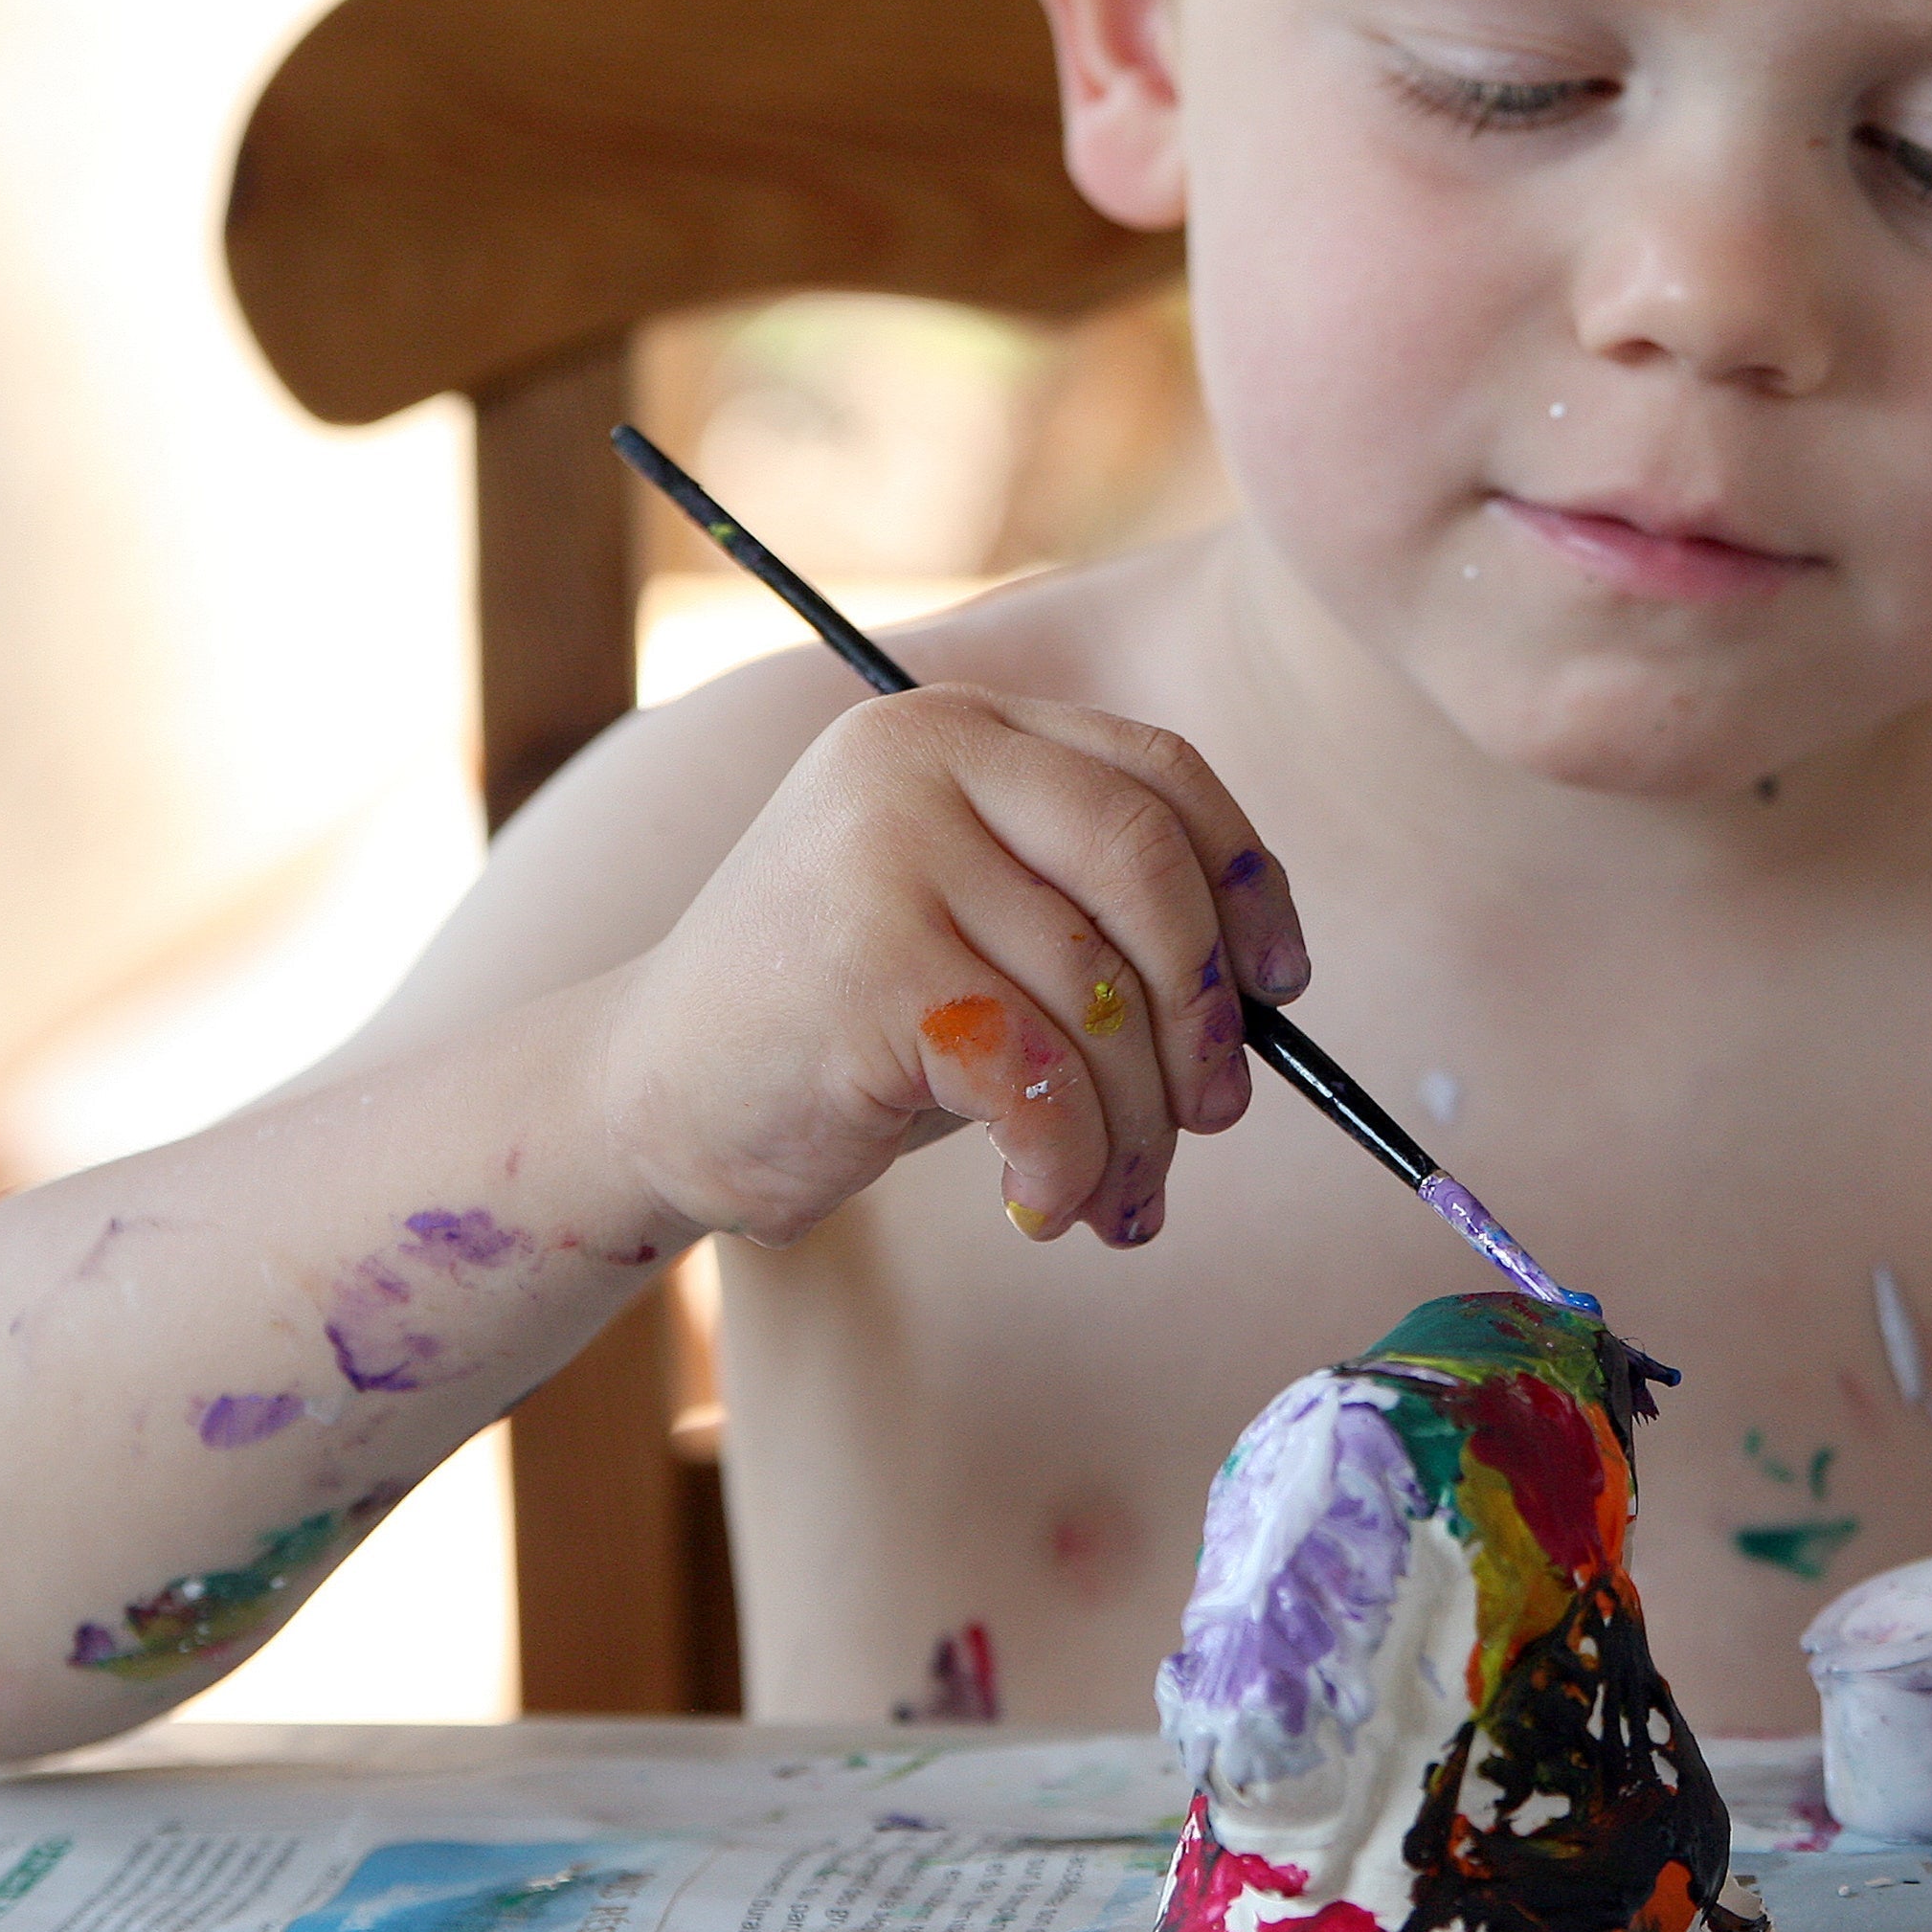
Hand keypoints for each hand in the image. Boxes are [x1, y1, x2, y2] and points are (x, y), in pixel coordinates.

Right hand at [600, 687, 1307, 1250]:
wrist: (650, 1096)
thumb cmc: (846, 1027)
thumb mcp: (976, 927)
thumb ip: (1098, 917)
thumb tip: (1268, 988)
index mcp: (958, 729)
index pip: (1159, 774)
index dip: (1245, 885)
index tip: (1282, 988)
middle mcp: (920, 761)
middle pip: (1149, 868)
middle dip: (1204, 1012)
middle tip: (1218, 1112)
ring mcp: (886, 854)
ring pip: (1099, 994)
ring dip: (1139, 1123)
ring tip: (1119, 1193)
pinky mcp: (870, 968)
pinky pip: (1041, 1077)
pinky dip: (1068, 1161)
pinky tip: (1042, 1203)